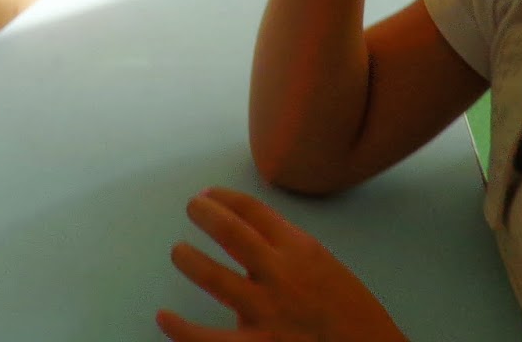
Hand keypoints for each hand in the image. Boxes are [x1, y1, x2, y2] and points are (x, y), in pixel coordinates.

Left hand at [156, 187, 407, 341]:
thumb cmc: (357, 321)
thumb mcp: (330, 271)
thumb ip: (293, 254)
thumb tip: (254, 238)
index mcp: (302, 251)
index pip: (253, 210)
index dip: (224, 198)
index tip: (208, 194)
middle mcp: (281, 274)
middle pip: (228, 230)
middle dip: (203, 214)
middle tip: (191, 209)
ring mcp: (268, 311)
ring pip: (212, 276)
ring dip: (189, 259)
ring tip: (179, 252)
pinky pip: (209, 338)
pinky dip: (182, 328)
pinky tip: (164, 318)